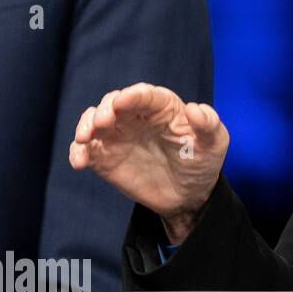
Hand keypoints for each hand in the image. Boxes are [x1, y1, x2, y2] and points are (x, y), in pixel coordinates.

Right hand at [68, 83, 228, 242]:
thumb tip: (195, 108)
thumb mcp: (214, 144)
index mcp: (163, 108)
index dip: (134, 95)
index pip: (146, 95)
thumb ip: (209, 125)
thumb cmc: (202, 163)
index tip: (123, 101)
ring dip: (85, 124)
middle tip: (104, 122)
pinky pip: (85, 150)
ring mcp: (118, 136)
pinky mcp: (105, 157)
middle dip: (105, 108)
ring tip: (86, 137)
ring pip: (93, 121)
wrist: (187, 196)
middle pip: (113, 103)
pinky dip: (78, 152)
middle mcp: (136, 117)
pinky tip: (80, 162)